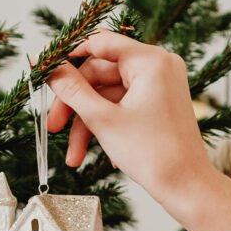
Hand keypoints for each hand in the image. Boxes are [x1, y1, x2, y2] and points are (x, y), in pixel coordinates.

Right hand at [44, 32, 212, 204]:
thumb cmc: (154, 154)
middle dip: (75, 106)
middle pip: (100, 74)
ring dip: (88, 124)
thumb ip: (71, 89)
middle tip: (54, 127)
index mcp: (150, 60)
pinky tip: (105, 156)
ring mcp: (160, 84)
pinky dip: (108, 127)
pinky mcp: (159, 103)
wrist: (186, 187)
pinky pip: (123, 105)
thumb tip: (46, 65)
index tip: (43, 69)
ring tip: (74, 157)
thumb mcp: (102, 119)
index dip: (67, 56)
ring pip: (108, 96)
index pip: (98, 42)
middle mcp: (158, 66)